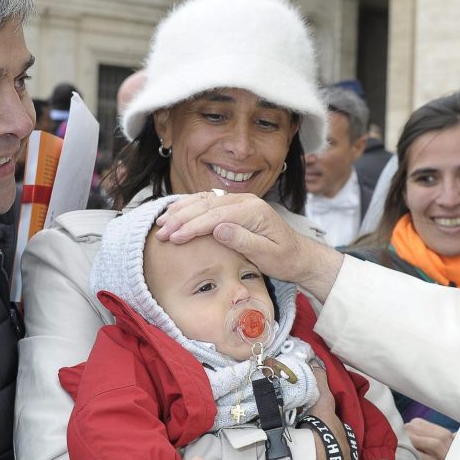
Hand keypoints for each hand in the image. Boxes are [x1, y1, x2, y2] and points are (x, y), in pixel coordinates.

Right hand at [154, 192, 343, 302]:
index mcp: (253, 211)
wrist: (299, 255)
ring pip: (205, 200)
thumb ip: (244, 240)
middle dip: (181, 218)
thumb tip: (219, 228)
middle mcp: (246, 201)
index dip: (192, 226)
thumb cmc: (285, 258)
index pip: (216, 215)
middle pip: (206, 205)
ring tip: (161, 223)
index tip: (175, 237)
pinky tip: (175, 213)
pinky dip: (190, 207)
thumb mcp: (267, 255)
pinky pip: (209, 202)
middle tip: (161, 232)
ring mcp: (241, 201)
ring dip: (181, 211)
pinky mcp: (236, 207)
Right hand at [405, 418, 453, 459]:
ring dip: (445, 458)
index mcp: (417, 424)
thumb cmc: (406, 455)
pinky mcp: (403, 451)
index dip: (454, 445)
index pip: (443, 433)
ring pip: (435, 444)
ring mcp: (406, 438)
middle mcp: (411, 428)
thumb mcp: (422, 444)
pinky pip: (425, 457)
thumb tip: (457, 437)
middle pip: (441, 437)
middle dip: (451, 451)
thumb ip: (438, 440)